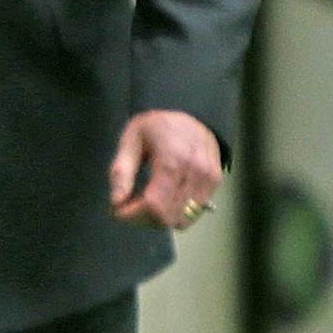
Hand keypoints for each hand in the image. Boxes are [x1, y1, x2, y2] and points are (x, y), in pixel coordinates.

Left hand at [108, 110, 222, 230]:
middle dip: (143, 219)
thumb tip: (116, 202)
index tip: (117, 210)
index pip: (154, 205)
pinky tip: (162, 200)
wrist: (191, 113)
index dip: (133, 215)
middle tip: (128, 207)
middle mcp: (196, 173)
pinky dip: (175, 213)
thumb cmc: (156, 125)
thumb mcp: (131, 139)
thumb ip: (121, 171)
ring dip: (159, 220)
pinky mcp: (215, 184)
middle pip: (168, 217)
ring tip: (144, 203)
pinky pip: (194, 213)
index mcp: (172, 160)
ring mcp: (209, 180)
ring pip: (183, 220)